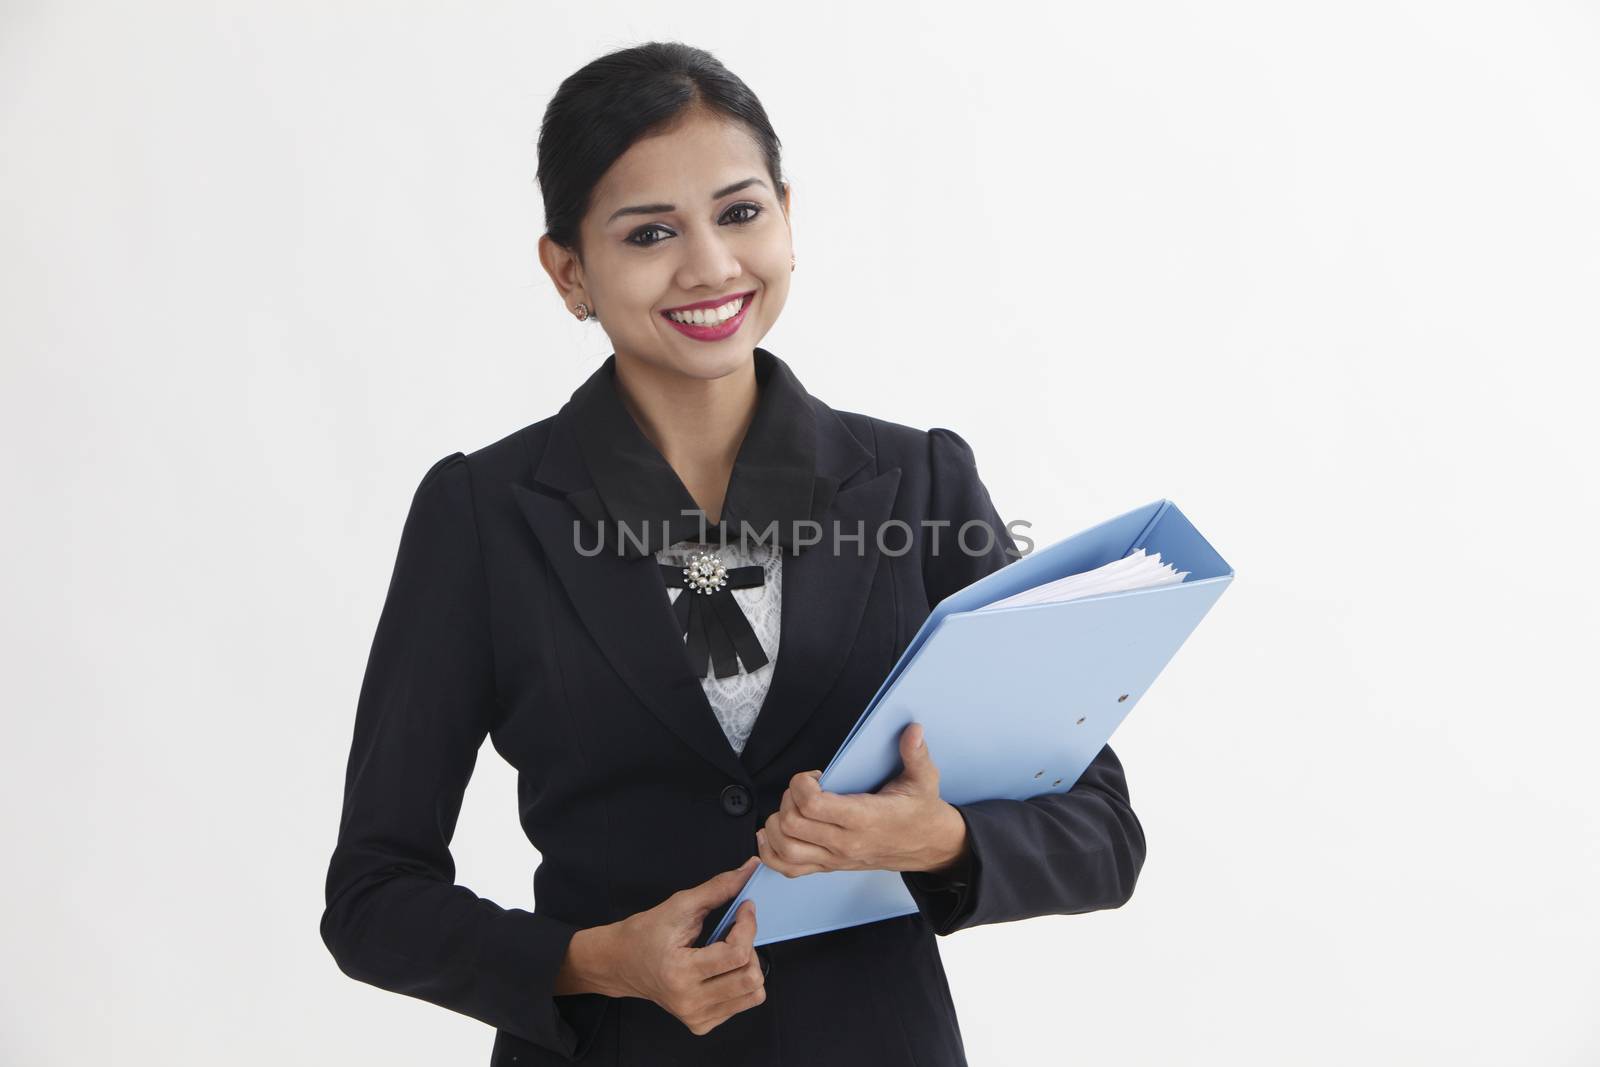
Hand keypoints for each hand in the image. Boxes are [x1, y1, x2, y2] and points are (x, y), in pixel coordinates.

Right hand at [607, 856, 766, 1035]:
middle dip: (751, 946)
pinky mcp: (702, 1024)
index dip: (749, 925)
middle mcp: (689, 1001)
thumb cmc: (645, 932)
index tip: (746, 907)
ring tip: (730, 950)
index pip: (737, 954)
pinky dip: (740, 981)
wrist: (620, 963)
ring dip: (750, 965)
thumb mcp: (680, 905)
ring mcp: (696, 1017)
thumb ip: (718, 888)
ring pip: (753, 994)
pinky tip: (722, 968)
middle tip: (736, 930)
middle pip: (750, 977)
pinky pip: (743, 1003)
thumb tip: (751, 868)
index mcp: (681, 972)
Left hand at [756, 722, 968, 877]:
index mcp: (864, 819)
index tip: (815, 776)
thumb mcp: (924, 779)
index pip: (812, 806)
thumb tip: (913, 729)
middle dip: (788, 798)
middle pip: (791, 824)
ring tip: (791, 807)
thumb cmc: (920, 811)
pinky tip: (771, 834)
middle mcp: (845, 843)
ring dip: (776, 824)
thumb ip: (916, 754)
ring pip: (784, 849)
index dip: (801, 784)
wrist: (928, 846)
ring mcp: (835, 858)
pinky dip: (770, 853)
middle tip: (803, 788)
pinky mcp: (829, 866)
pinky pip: (788, 869)